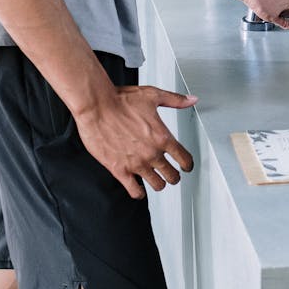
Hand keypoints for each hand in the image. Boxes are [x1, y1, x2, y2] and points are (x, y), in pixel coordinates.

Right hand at [74, 84, 197, 199]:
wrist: (96, 106)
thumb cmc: (121, 100)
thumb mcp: (152, 95)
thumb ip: (175, 100)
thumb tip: (191, 100)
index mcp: (162, 137)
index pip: (184, 159)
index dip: (187, 164)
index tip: (186, 165)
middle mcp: (151, 153)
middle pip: (172, 176)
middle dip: (174, 175)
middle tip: (172, 174)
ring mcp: (136, 164)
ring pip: (157, 185)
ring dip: (158, 183)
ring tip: (156, 179)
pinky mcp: (119, 170)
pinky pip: (134, 191)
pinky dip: (139, 192)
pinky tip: (138, 188)